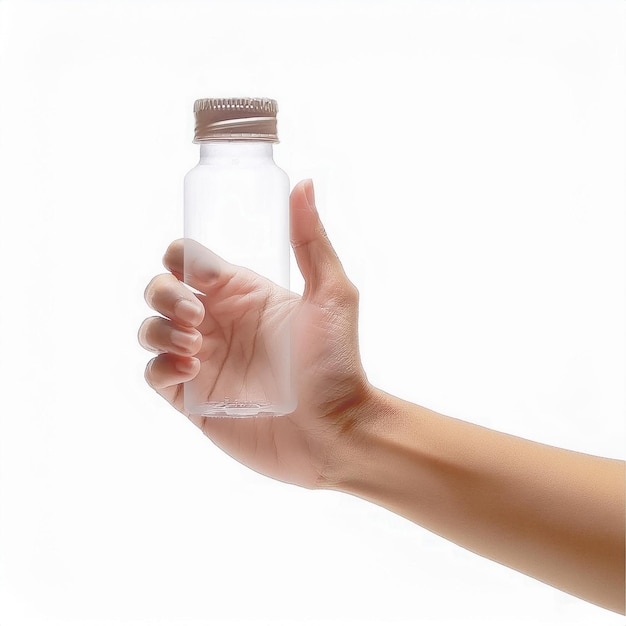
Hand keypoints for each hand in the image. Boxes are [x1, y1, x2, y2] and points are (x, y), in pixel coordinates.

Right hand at [138, 180, 372, 487]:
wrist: (336, 429)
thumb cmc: (337, 362)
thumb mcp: (332, 294)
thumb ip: (312, 240)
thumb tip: (305, 183)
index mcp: (242, 292)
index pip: (189, 260)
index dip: (184, 261)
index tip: (207, 281)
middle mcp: (218, 321)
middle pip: (160, 288)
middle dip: (165, 293)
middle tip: (198, 317)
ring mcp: (203, 359)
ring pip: (150, 328)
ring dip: (161, 330)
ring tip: (198, 348)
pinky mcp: (192, 398)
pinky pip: (152, 374)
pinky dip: (160, 366)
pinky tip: (191, 371)